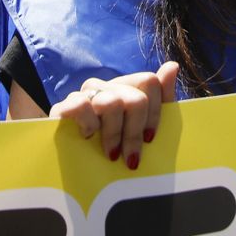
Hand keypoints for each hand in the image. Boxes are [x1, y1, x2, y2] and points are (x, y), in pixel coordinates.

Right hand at [50, 61, 177, 168]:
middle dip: (135, 132)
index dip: (155, 112)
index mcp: (125, 88)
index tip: (150, 139)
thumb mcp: (141, 130)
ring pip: (112, 102)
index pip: (149, 82)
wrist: (72, 169)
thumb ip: (161, 100)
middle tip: (130, 158)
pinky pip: (82, 106)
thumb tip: (172, 66)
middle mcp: (105, 86)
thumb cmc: (111, 149)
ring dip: (114, 134)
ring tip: (111, 155)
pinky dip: (89, 126)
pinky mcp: (63, 107)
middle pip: (135, 98)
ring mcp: (83, 94)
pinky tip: (87, 139)